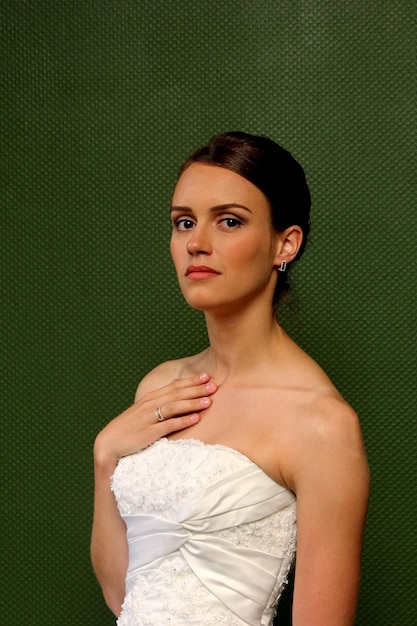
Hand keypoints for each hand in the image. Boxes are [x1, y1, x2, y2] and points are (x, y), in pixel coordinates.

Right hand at [94, 372, 216, 467]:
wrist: (109, 443)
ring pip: (174, 407)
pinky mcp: (149, 433)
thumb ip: (159, 401)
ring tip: (209, 401)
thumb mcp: (143, 410)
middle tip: (214, 385)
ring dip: (192, 403)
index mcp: (150, 398)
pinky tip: (195, 419)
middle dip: (197, 389)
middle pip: (177, 394)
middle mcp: (150, 405)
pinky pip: (168, 425)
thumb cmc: (128, 427)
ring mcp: (149, 418)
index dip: (191, 381)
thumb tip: (176, 388)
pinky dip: (183, 421)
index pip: (174, 386)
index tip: (207, 376)